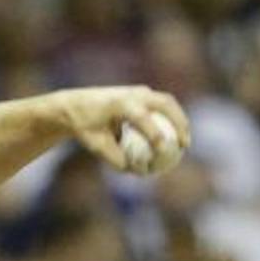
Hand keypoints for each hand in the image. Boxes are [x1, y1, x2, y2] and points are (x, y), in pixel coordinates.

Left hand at [57, 86, 191, 174]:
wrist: (74, 105)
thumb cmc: (84, 127)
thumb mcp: (95, 145)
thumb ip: (115, 157)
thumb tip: (137, 169)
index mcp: (119, 103)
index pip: (142, 118)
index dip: (154, 135)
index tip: (162, 152)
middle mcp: (132, 93)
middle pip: (165, 104)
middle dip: (178, 123)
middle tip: (184, 145)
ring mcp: (139, 91)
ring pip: (168, 102)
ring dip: (180, 120)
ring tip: (185, 142)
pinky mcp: (142, 93)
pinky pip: (162, 105)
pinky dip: (172, 119)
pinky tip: (176, 137)